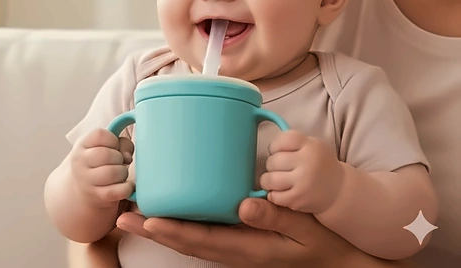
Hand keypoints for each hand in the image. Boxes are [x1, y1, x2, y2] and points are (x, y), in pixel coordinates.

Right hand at [70, 128, 133, 207]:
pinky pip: (116, 191)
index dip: (113, 139)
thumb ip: (121, 143)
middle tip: (119, 162)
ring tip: (120, 173)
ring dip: (122, 172)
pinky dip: (126, 188)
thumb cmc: (99, 162)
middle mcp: (81, 162)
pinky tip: (126, 185)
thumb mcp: (104, 147)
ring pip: (112, 172)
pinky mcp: (97, 196)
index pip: (100, 135)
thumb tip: (128, 156)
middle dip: (119, 157)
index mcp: (82, 145)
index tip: (114, 146)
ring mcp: (87, 181)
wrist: (84, 188)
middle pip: (107, 154)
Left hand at [115, 198, 358, 267]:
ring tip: (134, 213)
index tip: (147, 218)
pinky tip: (170, 209)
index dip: (173, 230)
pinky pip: (204, 232)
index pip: (203, 240)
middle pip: (187, 242)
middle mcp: (236, 249)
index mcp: (249, 247)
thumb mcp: (305, 229)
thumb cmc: (323, 240)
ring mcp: (236, 244)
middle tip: (123, 216)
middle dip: (154, 229)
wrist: (340, 258)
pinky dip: (181, 223)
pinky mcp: (239, 236)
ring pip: (191, 239)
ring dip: (161, 227)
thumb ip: (276, 217)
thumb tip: (243, 206)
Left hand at [261, 129, 344, 213]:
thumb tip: (268, 142)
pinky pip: (275, 196)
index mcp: (310, 145)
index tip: (277, 151)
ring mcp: (303, 183)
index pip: (283, 139)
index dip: (275, 145)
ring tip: (273, 179)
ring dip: (267, 180)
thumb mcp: (312, 144)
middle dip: (271, 164)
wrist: (339, 190)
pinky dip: (272, 194)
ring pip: (270, 179)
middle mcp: (307, 163)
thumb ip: (293, 141)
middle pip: (273, 160)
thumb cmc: (319, 163)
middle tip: (278, 167)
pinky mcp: (299, 200)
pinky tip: (278, 191)